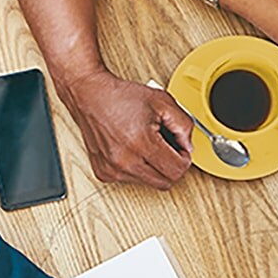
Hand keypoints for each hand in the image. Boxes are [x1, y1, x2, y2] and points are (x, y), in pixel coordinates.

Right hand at [62, 71, 192, 189]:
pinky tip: (133, 150)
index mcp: (141, 143)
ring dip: (154, 168)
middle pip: (165, 182)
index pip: (176, 170)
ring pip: (149, 183)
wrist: (89, 95)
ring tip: (148, 145)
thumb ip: (184, 124)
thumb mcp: (162, 101)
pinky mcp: (104, 173)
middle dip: (172, 166)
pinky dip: (137, 168)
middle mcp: (124, 161)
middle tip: (168, 148)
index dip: (184, 159)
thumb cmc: (120, 96)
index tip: (181, 149)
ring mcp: (112, 170)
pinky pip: (130, 180)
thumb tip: (188, 146)